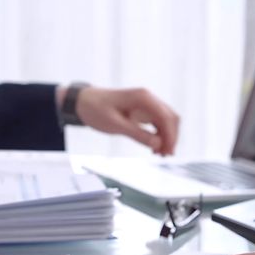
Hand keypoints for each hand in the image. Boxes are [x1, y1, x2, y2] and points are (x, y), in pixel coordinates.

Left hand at [59, 86, 179, 154]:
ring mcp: (146, 103)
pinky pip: (156, 122)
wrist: (83, 102)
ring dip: (166, 137)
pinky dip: (159, 134)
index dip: (170, 136)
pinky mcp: (142, 110)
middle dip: (171, 137)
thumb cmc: (96, 110)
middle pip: (170, 118)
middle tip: (166, 156)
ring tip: (160, 154)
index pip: (165, 117)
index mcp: (143, 98)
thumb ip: (137, 134)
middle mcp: (147, 98)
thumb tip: (157, 144)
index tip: (169, 152)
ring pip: (165, 120)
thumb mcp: (115, 124)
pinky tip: (154, 147)